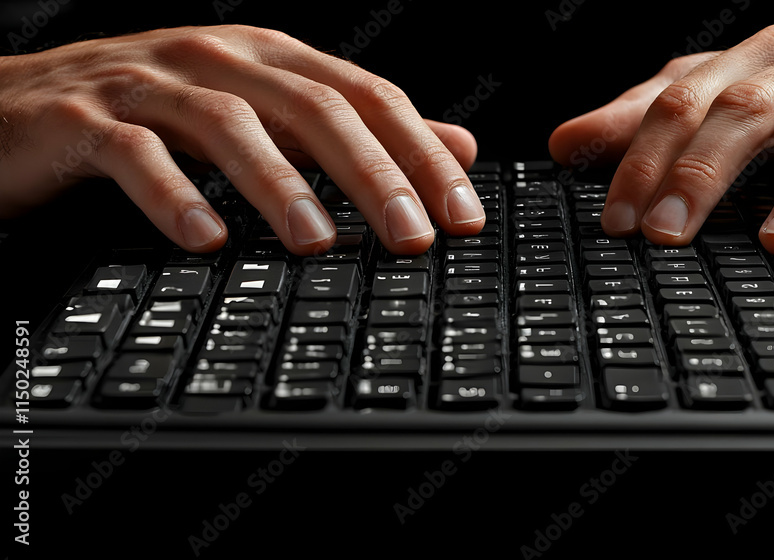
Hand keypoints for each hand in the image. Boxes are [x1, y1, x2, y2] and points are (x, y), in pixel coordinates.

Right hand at [0, 25, 483, 254]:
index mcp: (270, 59)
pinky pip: (133, 152)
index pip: (367, 97)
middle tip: (412, 235)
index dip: (421, 153)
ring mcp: (149, 83)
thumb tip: (452, 144)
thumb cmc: (155, 113)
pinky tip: (205, 240)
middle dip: (371, 174)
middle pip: (313, 108)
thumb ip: (356, 132)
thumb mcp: (267, 113)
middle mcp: (218, 59)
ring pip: (229, 125)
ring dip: (279, 185)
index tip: (461, 214)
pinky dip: (172, 196)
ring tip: (318, 243)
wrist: (23, 105)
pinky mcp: (84, 119)